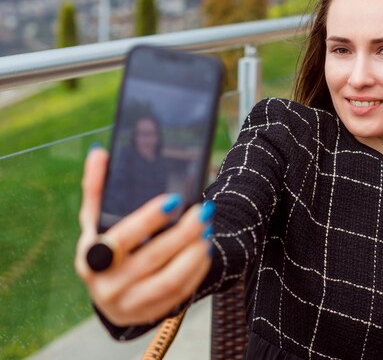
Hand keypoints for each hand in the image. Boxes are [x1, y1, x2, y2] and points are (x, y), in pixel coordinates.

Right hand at [75, 147, 213, 325]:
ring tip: (207, 230)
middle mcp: (107, 286)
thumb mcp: (95, 221)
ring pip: (170, 280)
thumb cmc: (105, 247)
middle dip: (183, 233)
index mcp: (91, 259)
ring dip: (194, 254)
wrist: (110, 293)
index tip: (174, 199)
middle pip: (152, 259)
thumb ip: (97, 188)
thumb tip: (99, 152)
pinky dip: (196, 270)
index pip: (121, 238)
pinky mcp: (150, 314)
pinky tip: (204, 250)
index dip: (148, 219)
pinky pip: (180, 294)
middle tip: (204, 211)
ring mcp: (130, 304)